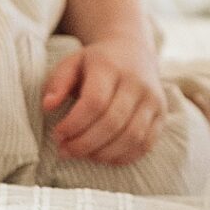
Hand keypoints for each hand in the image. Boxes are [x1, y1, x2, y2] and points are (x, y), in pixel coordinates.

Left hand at [42, 40, 166, 166]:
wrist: (133, 52)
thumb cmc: (95, 63)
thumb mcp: (72, 63)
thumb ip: (57, 83)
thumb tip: (48, 106)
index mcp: (111, 66)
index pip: (95, 102)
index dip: (74, 125)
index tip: (57, 135)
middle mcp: (137, 82)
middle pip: (112, 123)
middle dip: (84, 144)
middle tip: (65, 150)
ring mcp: (153, 100)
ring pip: (131, 137)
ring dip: (103, 154)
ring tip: (83, 155)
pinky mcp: (162, 115)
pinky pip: (145, 145)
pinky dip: (123, 157)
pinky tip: (103, 156)